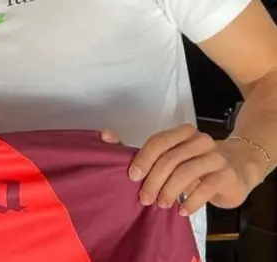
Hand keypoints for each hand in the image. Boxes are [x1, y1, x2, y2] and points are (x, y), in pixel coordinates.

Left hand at [101, 124, 260, 215]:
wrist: (237, 169)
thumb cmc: (195, 162)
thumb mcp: (171, 154)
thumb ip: (140, 150)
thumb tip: (105, 135)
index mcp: (182, 132)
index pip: (158, 142)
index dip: (143, 159)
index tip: (132, 177)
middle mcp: (200, 140)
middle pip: (170, 159)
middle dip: (153, 180)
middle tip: (144, 198)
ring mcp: (215, 156)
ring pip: (186, 173)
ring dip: (169, 191)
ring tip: (160, 204)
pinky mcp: (226, 175)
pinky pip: (205, 188)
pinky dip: (190, 201)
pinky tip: (182, 210)